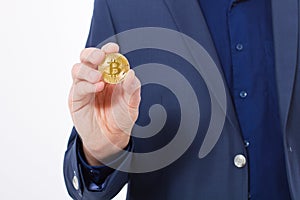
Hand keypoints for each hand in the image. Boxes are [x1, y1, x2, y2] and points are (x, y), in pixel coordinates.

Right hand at [69, 43, 140, 165]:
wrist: (111, 138)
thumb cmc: (122, 118)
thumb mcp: (132, 104)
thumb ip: (132, 89)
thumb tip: (131, 73)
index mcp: (109, 75)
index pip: (105, 57)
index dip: (108, 49)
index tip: (114, 47)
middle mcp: (95, 78)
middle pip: (87, 58)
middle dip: (92, 53)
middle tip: (101, 56)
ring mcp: (84, 87)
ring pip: (78, 69)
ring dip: (88, 70)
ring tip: (99, 78)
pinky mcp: (76, 98)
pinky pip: (78, 87)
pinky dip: (87, 84)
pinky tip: (98, 87)